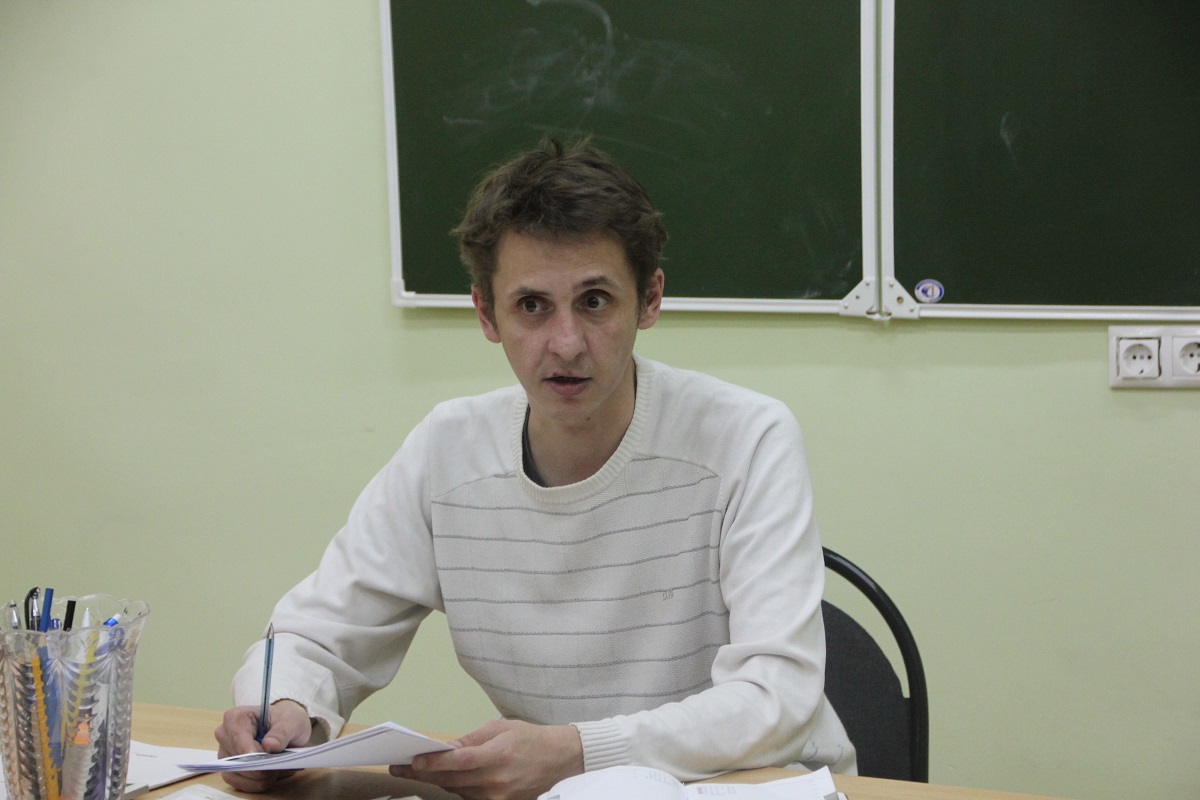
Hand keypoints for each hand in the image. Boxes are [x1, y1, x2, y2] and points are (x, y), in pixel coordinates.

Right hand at [213, 699, 313, 792]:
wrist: (286, 728)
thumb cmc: (284, 720)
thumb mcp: (291, 721)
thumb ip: (281, 732)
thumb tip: (269, 746)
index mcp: (236, 718)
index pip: (237, 738)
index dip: (250, 752)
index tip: (264, 759)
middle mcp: (225, 736)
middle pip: (236, 759)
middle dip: (259, 765)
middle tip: (278, 764)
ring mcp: (226, 754)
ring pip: (238, 773)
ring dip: (260, 776)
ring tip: (277, 770)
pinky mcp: (230, 769)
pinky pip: (240, 783)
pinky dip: (257, 783)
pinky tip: (270, 776)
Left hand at [390, 719, 582, 799]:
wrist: (560, 759)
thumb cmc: (531, 739)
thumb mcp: (502, 728)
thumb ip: (472, 739)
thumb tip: (446, 748)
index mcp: (498, 755)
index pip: (458, 762)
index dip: (433, 763)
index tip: (412, 761)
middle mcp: (497, 780)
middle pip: (452, 780)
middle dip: (423, 774)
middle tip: (400, 767)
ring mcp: (499, 796)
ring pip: (458, 791)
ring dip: (436, 781)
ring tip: (415, 771)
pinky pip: (470, 797)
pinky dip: (456, 787)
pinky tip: (442, 779)